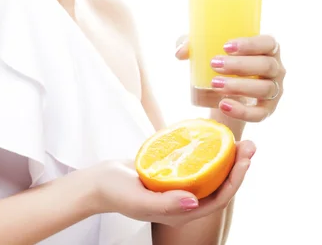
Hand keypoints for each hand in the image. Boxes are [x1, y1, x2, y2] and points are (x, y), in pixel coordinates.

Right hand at [91, 140, 254, 226]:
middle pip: (219, 184)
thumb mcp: (138, 199)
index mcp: (182, 212)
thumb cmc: (115, 192)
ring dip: (225, 157)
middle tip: (250, 143)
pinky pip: (194, 162)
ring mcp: (178, 186)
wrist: (97, 182)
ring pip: (209, 172)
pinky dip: (205, 150)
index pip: (218, 198)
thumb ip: (166, 204)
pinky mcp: (170, 172)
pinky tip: (210, 136)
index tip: (245, 159)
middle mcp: (184, 200)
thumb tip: (194, 201)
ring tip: (236, 137)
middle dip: (237, 166)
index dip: (235, 180)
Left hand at [176, 34, 285, 121]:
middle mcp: (276, 68)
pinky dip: (242, 111)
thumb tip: (180, 52)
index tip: (225, 46)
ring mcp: (274, 90)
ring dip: (240, 86)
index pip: (268, 43)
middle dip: (240, 65)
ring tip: (214, 84)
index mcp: (267, 48)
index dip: (250, 44)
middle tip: (214, 64)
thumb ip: (190, 44)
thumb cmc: (218, 60)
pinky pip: (260, 114)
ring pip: (265, 89)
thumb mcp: (204, 48)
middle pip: (266, 66)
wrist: (221, 92)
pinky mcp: (267, 110)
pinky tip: (224, 105)